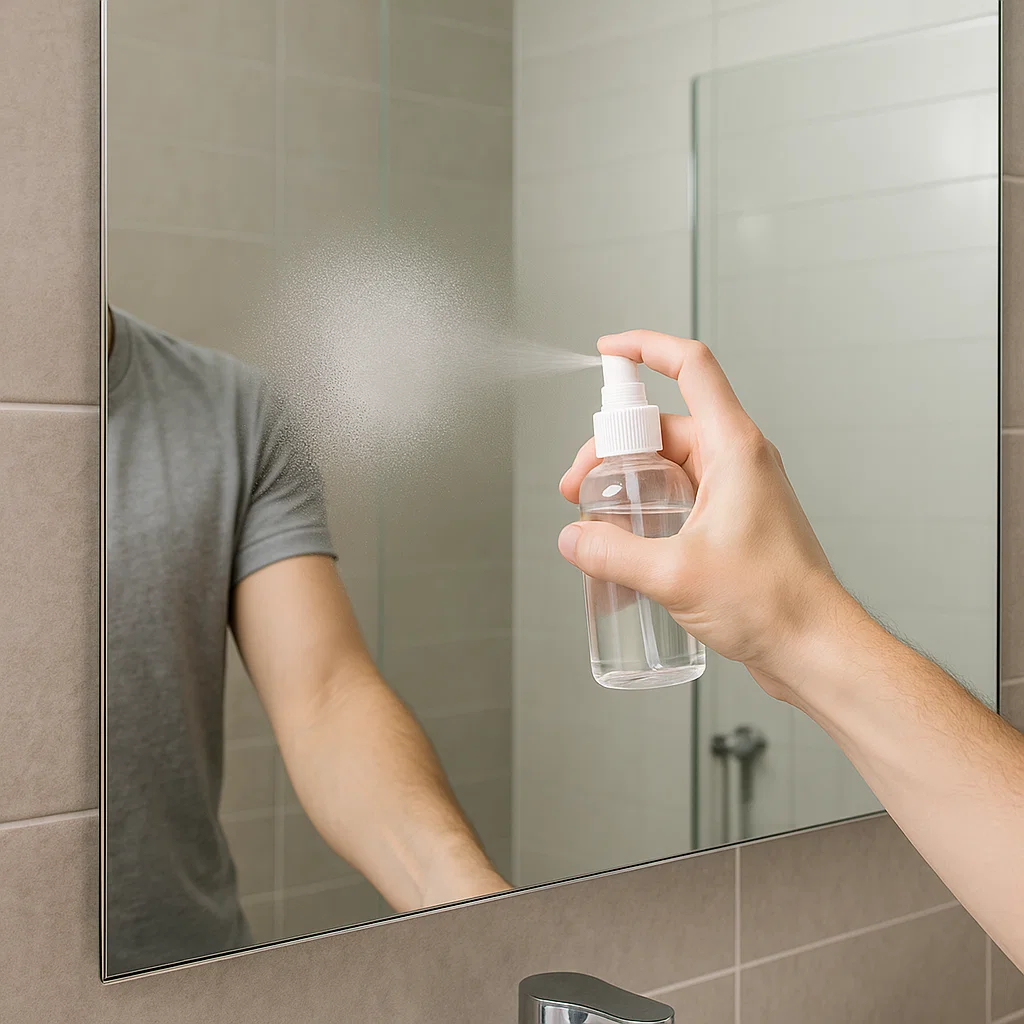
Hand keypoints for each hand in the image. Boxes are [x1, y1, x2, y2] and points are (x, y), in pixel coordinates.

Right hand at [558, 330, 854, 699]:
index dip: (646, 348)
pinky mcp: (732, 524)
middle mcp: (737, 461)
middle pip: (662, 428)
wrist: (814, 646)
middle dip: (611, 451)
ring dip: (627, 486)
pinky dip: (648, 512)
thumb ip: (612, 552)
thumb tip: (573, 537)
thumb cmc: (771, 602)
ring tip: (595, 523)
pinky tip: (625, 547)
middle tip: (579, 490)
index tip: (607, 351)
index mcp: (733, 448)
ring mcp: (736, 492)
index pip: (691, 367)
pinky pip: (680, 500)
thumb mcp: (674, 574)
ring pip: (667, 468)